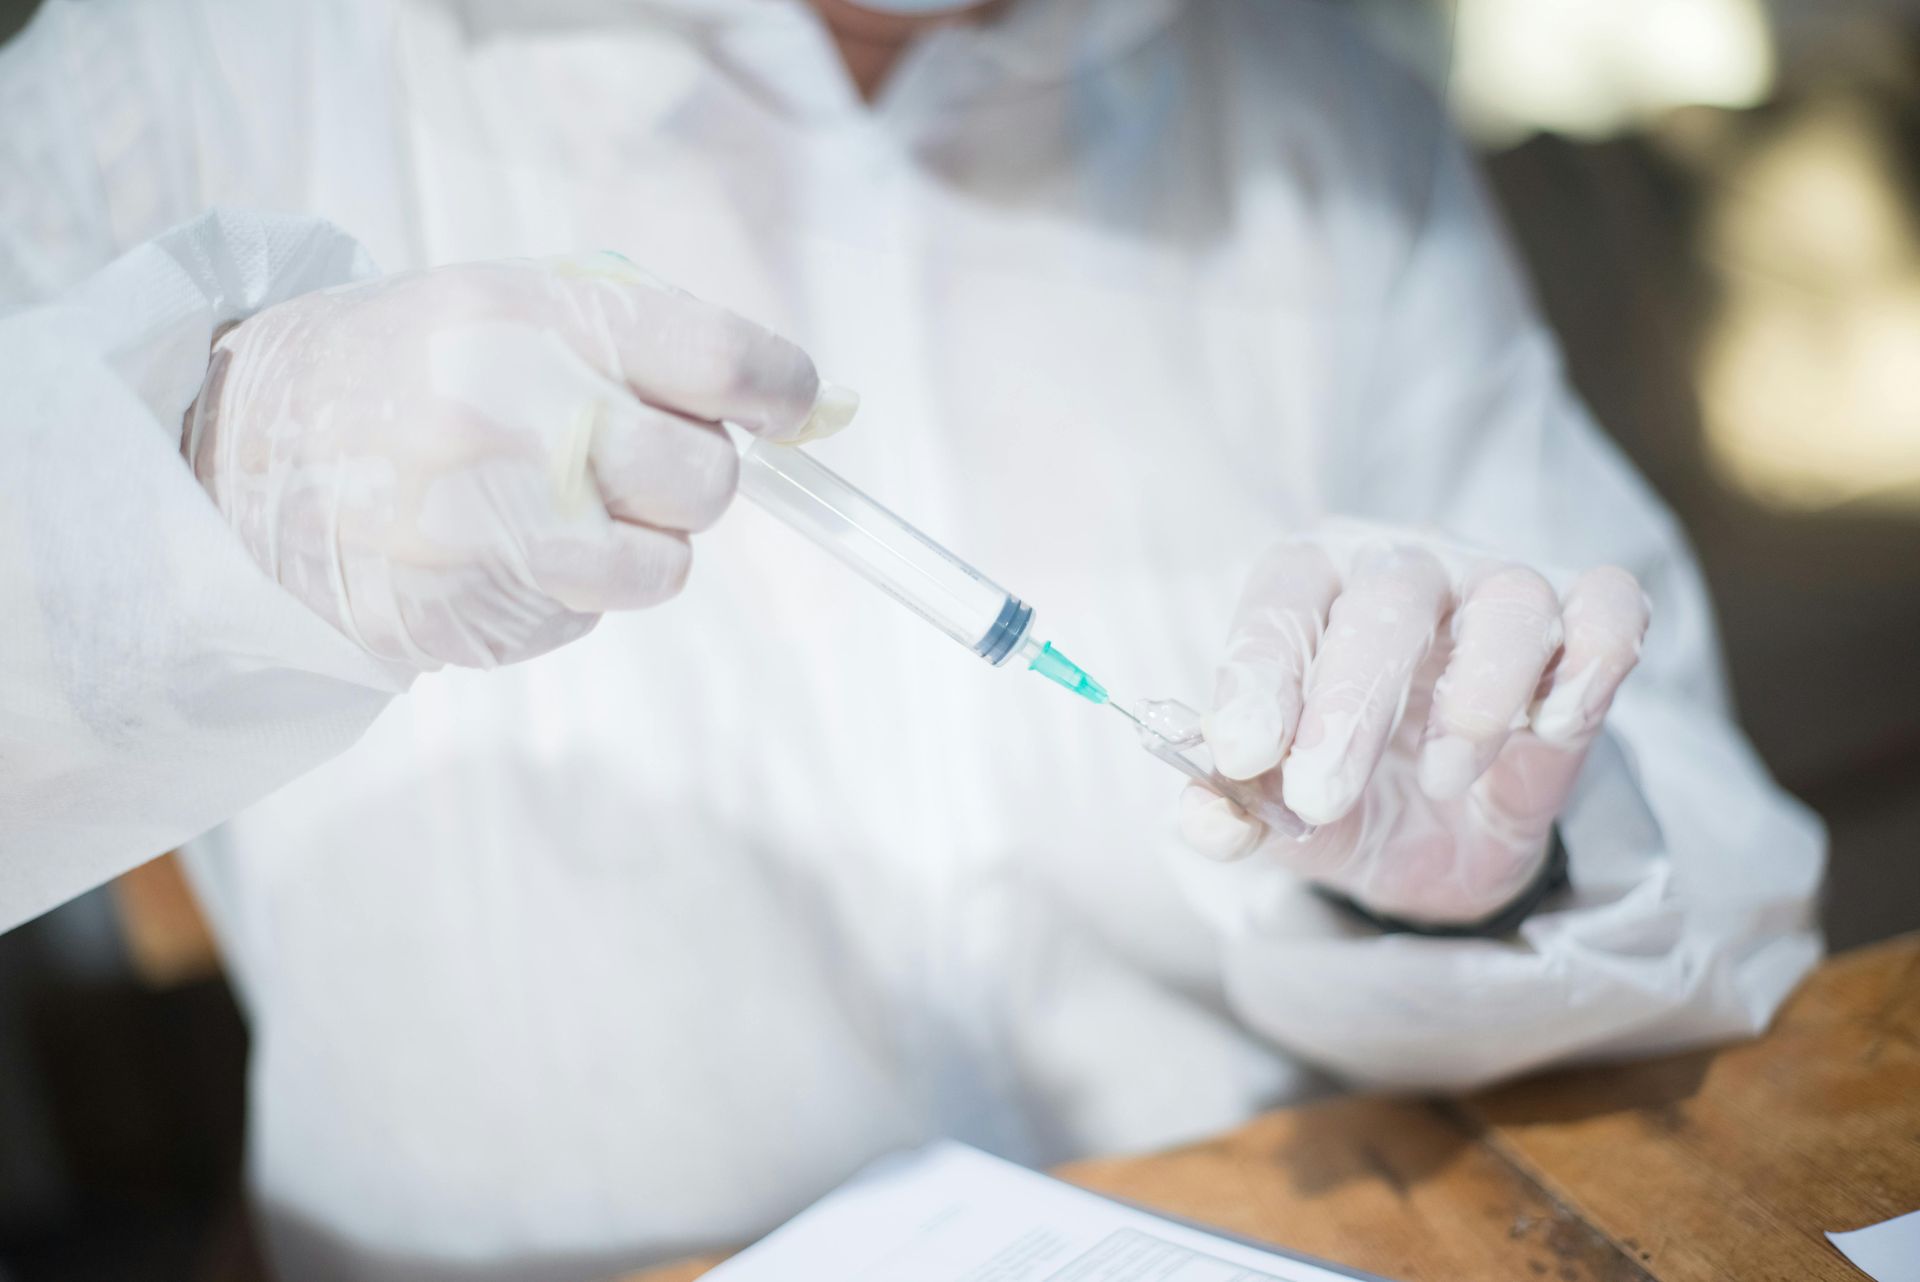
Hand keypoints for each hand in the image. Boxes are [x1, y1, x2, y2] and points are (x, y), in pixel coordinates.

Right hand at [186, 253, 854, 670]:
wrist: (247, 450)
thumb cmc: (414, 369)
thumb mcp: (514, 305)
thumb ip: (652, 342)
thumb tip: (815, 404)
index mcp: (529, 316)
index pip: (718, 359)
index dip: (781, 388)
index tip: (792, 405)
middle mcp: (509, 417)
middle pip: (706, 480)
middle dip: (695, 477)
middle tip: (639, 459)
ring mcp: (483, 527)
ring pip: (665, 568)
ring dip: (642, 547)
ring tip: (564, 506)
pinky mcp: (467, 613)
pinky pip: (591, 616)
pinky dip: (576, 591)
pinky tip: (502, 548)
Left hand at [1181, 523, 1650, 923]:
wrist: (1441, 833)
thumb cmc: (1344, 788)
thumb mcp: (1278, 813)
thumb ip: (1233, 811)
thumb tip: (1207, 819)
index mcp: (1314, 586)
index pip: (1282, 597)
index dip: (1258, 670)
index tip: (1241, 751)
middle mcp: (1406, 569)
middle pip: (1390, 597)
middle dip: (1351, 703)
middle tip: (1320, 795)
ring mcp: (1503, 591)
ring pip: (1511, 601)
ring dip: (1476, 698)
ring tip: (1441, 777)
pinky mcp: (1589, 631)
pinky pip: (1611, 611)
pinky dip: (1590, 665)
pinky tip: (1551, 727)